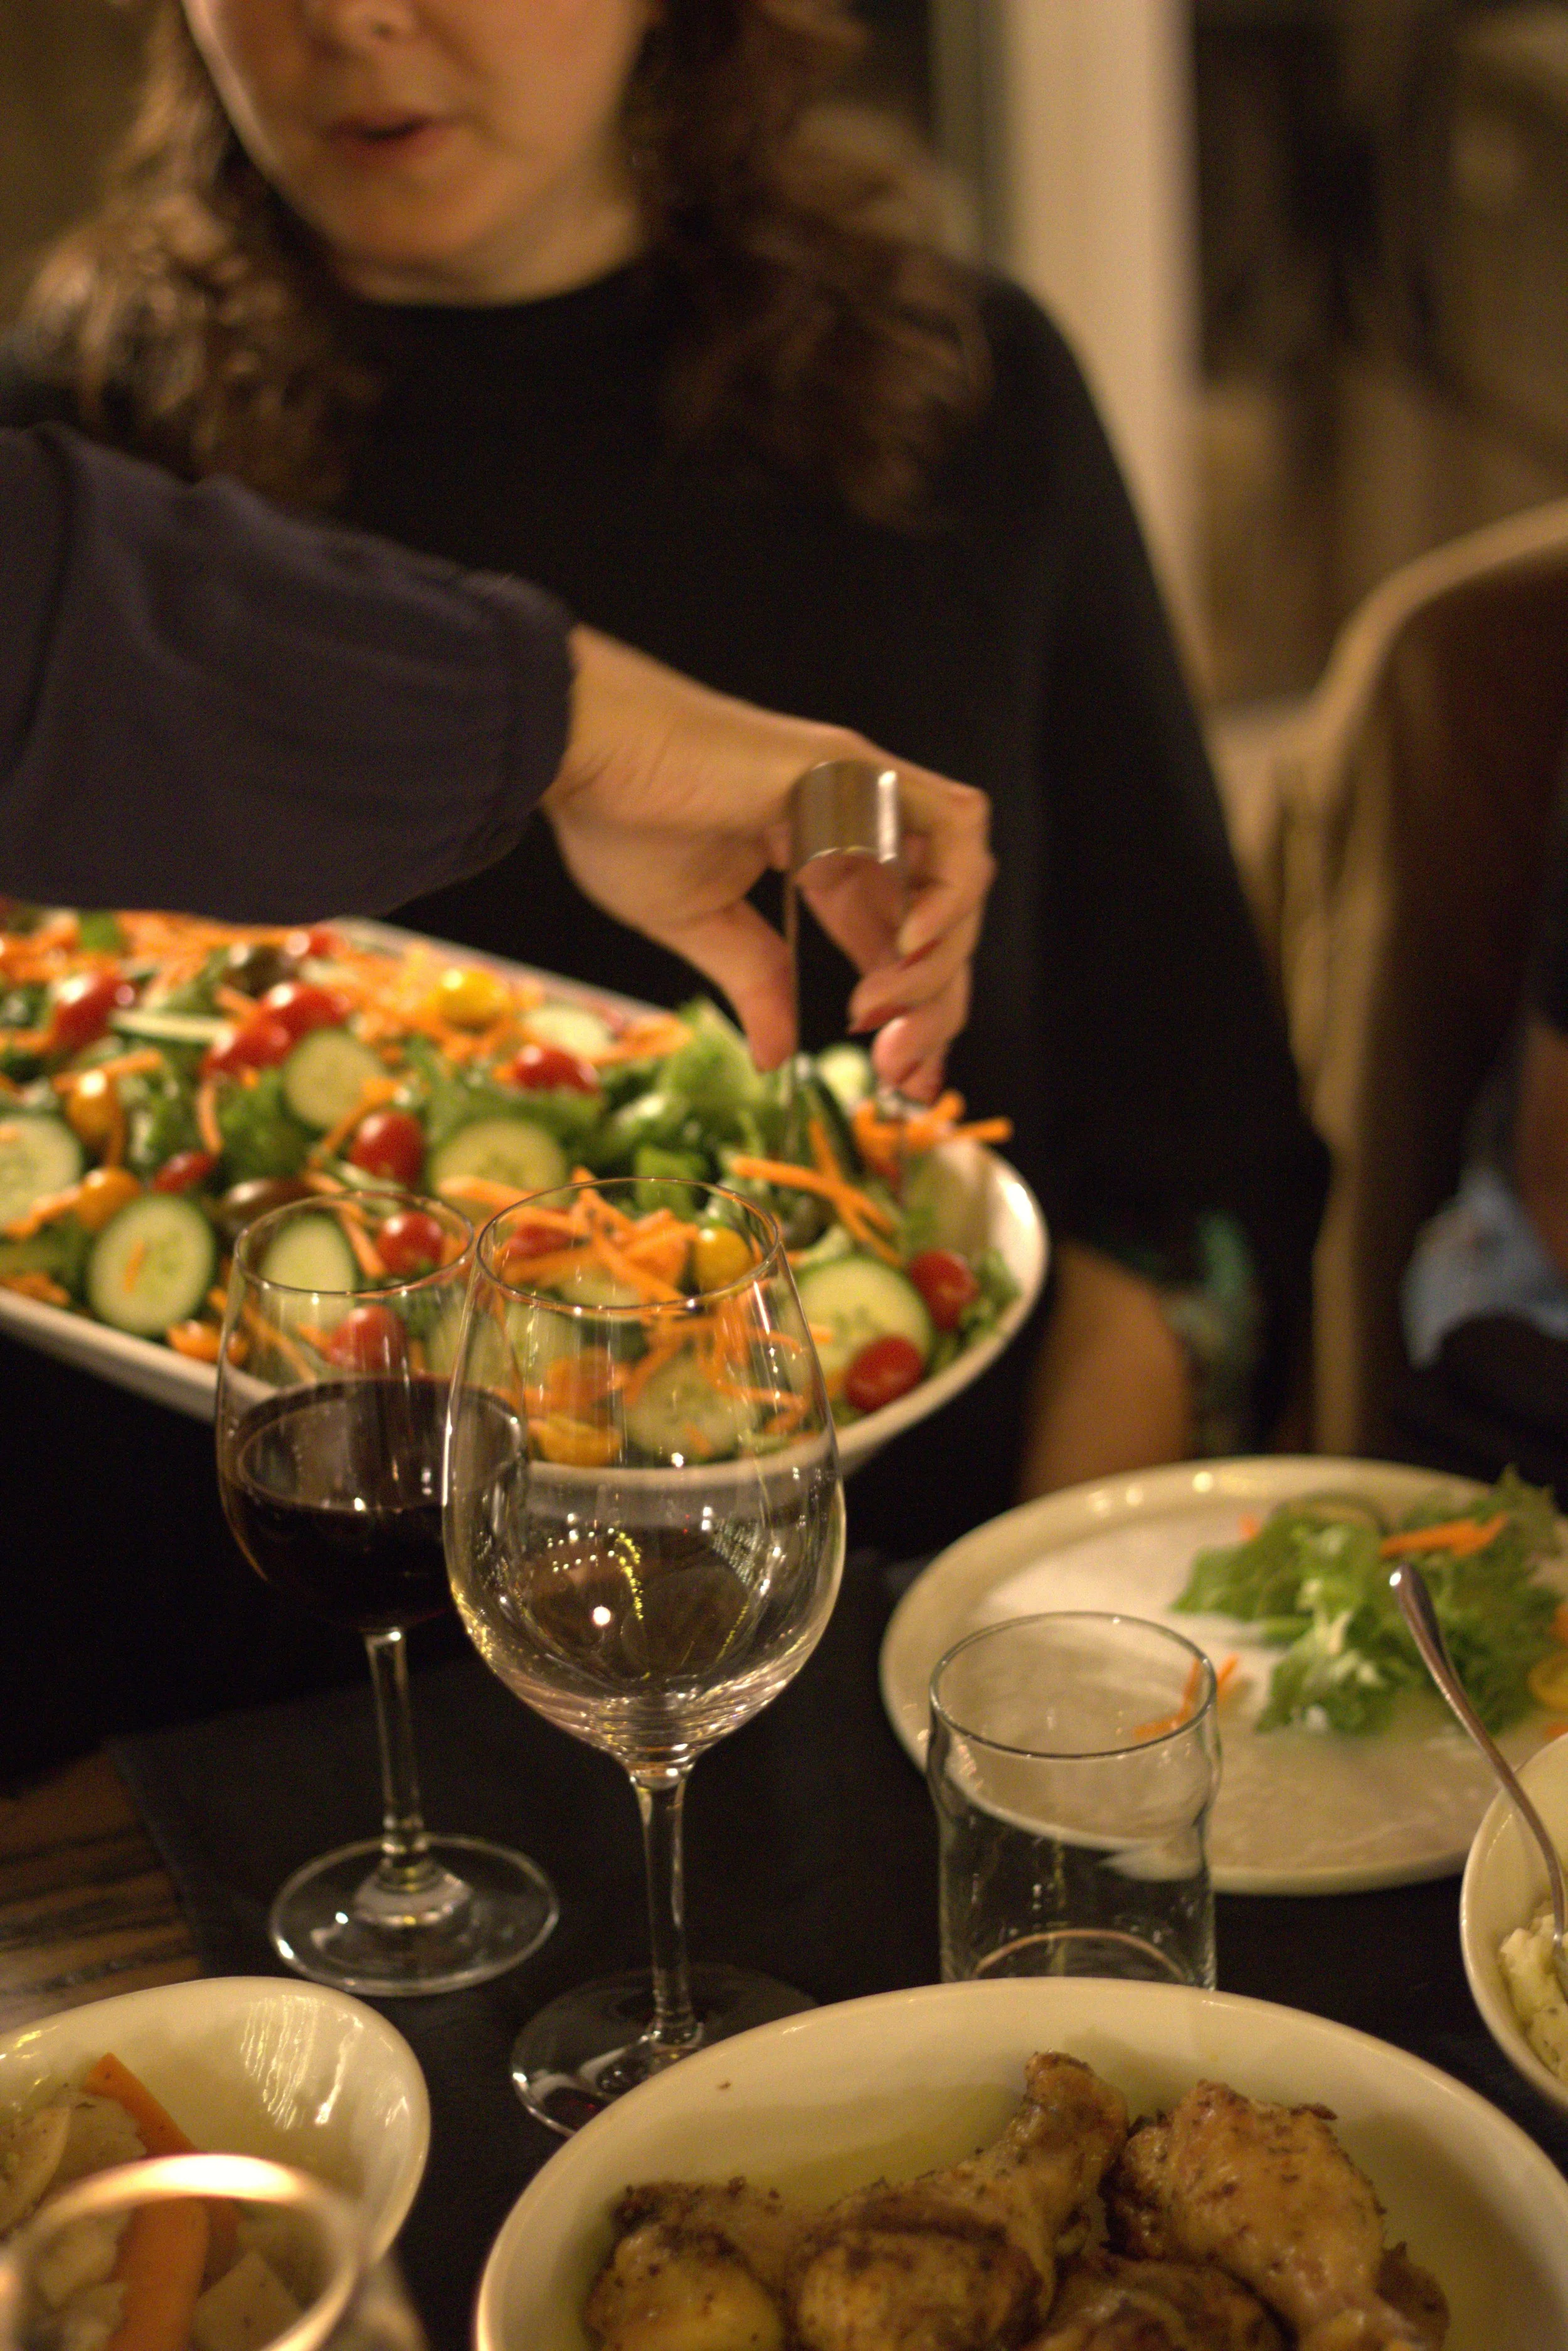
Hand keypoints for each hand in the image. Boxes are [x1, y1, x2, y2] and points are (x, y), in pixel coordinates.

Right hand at [541, 626, 992, 1095]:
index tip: (901, 1074)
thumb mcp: (698, 927)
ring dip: (939, 962)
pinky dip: (953, 892)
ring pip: (959, 881)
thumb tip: (777, 1056)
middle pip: (938, 922)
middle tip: (897, 1064)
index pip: (895, 940)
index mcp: (817, 856)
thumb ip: (753, 982)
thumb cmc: (621, 821)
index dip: (913, 1009)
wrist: (584, 755)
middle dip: (933, 1005)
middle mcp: (854, 822)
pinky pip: (956, 829)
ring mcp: (864, 791)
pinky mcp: (861, 769)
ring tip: (884, 1009)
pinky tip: (910, 943)